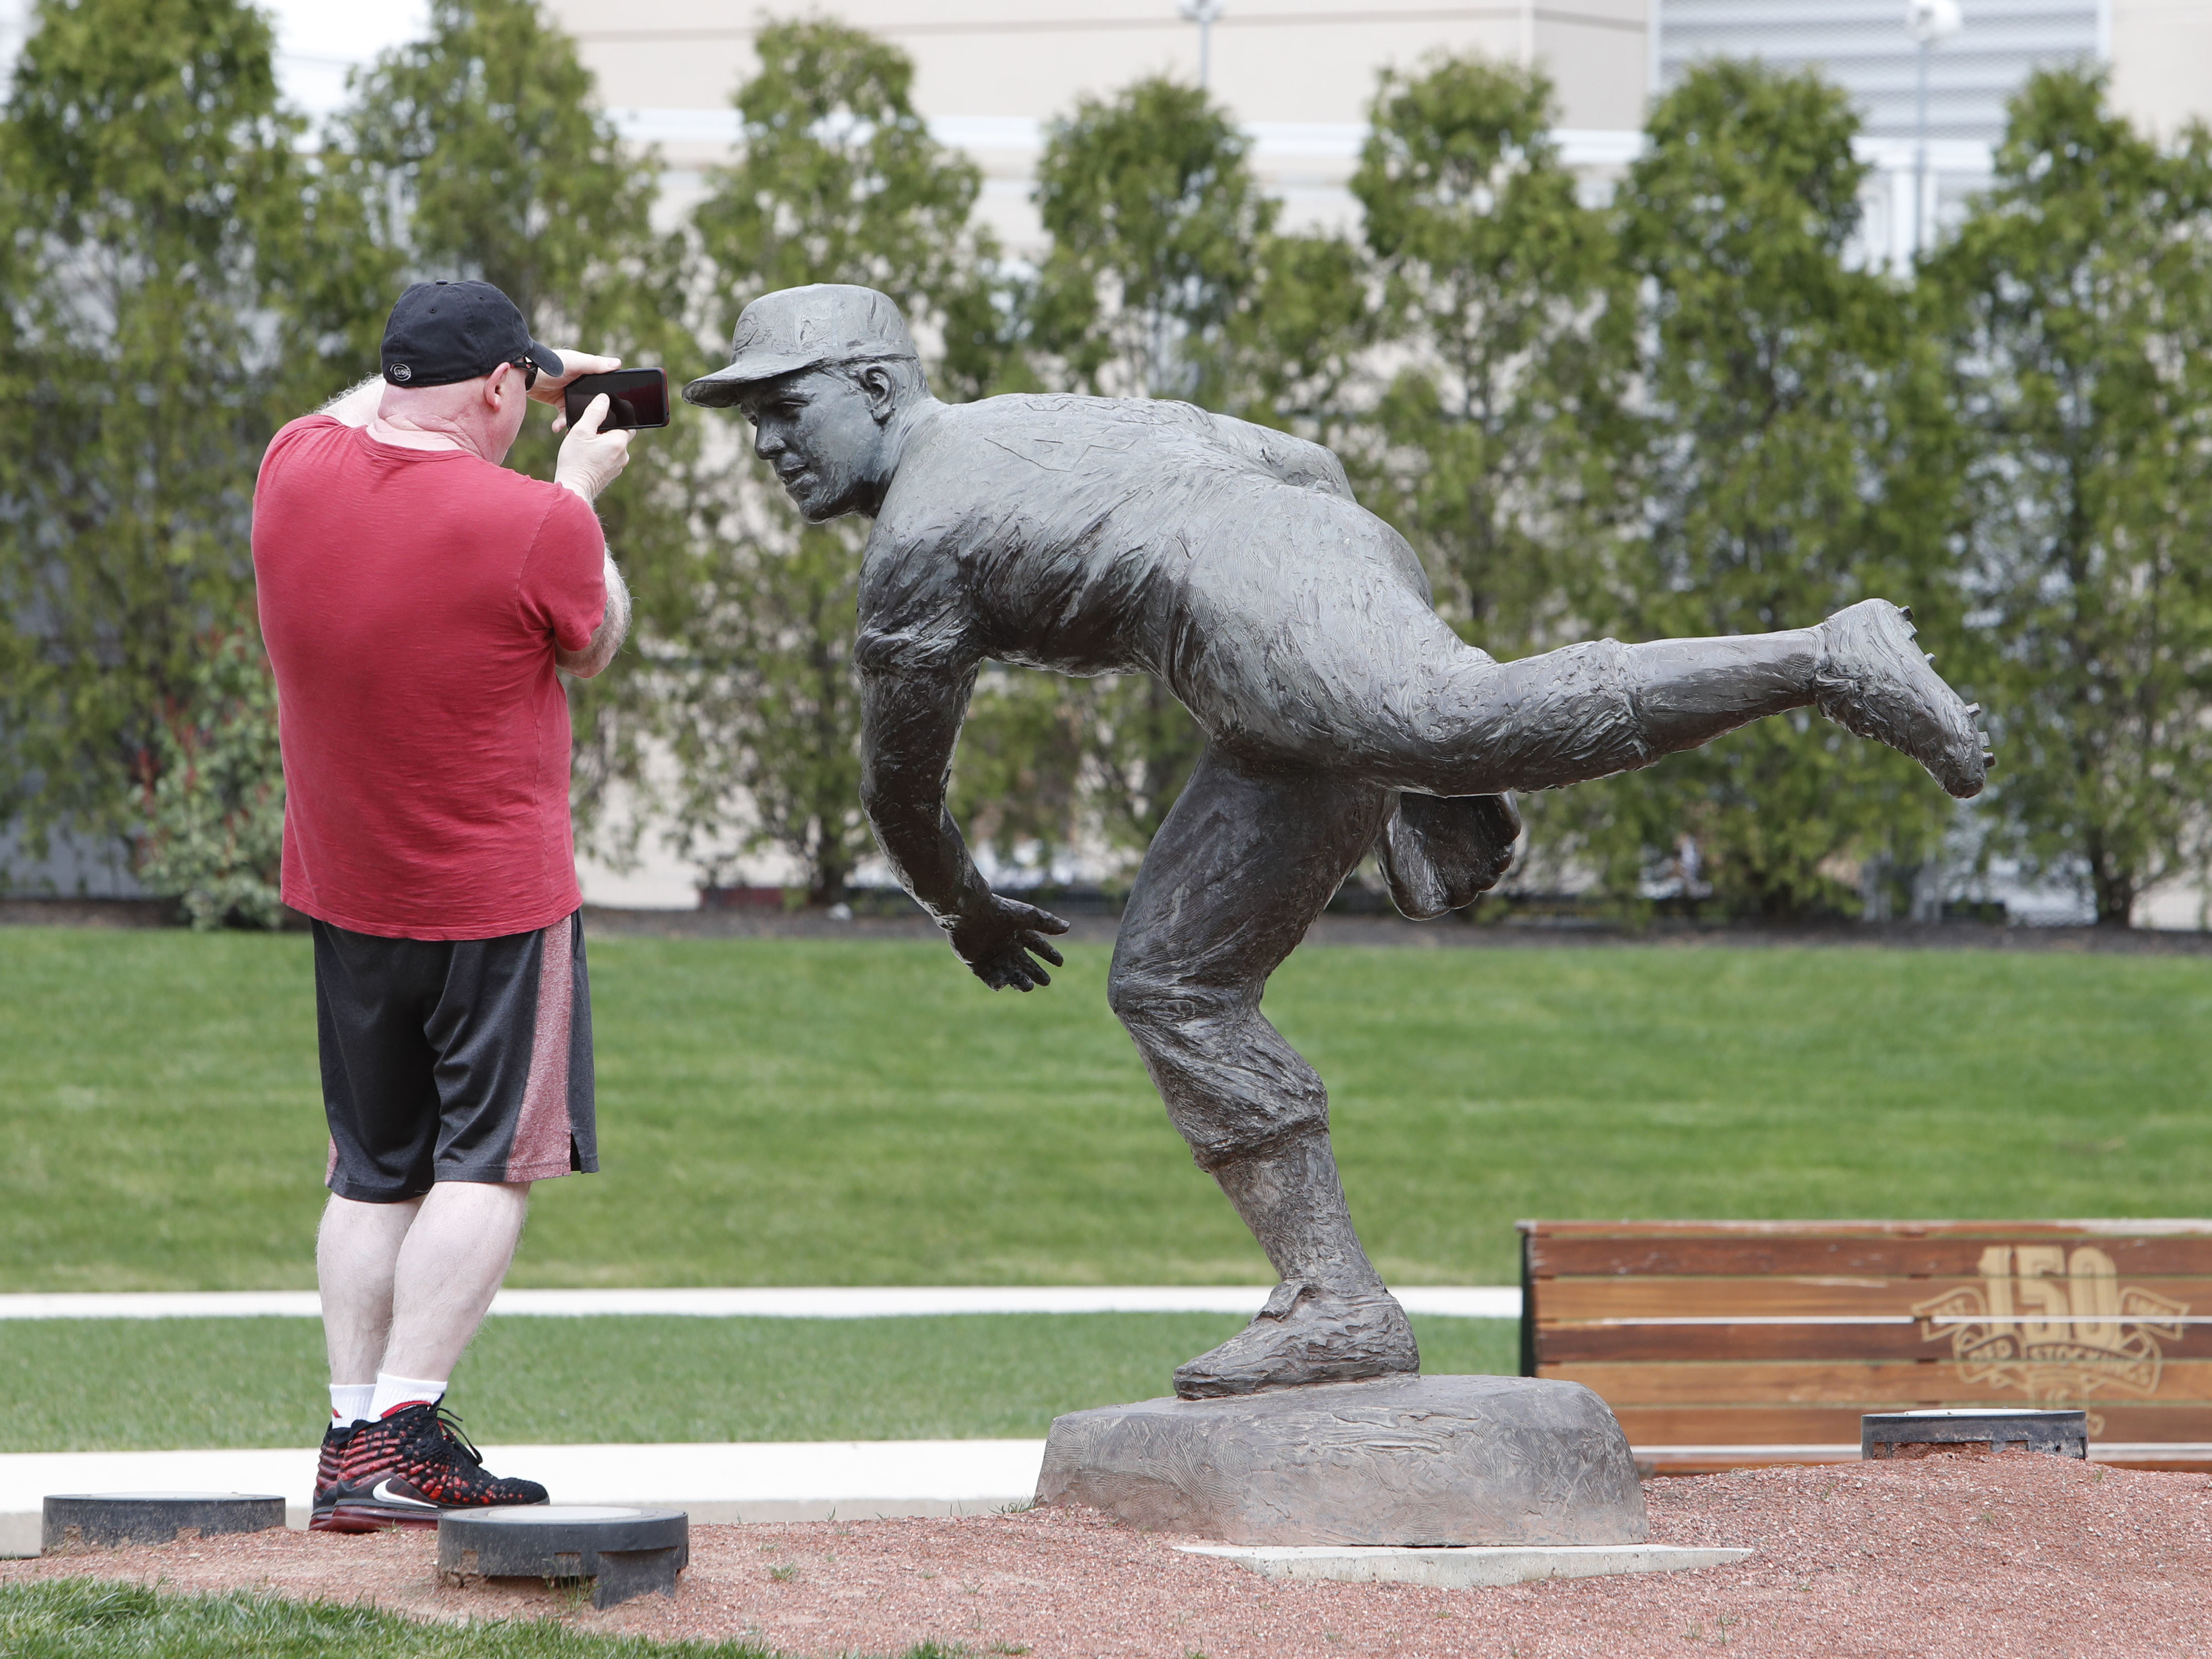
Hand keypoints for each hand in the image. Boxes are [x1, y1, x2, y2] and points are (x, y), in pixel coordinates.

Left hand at [536, 349, 621, 426]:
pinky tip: (558, 428)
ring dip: (577, 422)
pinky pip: (565, 417)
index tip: (617, 409)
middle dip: (594, 416)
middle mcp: (583, 385)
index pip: (605, 386)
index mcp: (590, 373)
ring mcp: (572, 395)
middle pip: (594, 403)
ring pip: (580, 413)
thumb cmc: (551, 364)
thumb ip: (594, 364)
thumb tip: (617, 364)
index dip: (610, 397)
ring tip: (573, 431)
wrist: (526, 374)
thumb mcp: (575, 363)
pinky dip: (562, 423)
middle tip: (597, 428)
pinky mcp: (561, 404)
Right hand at [554, 394, 632, 501]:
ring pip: (611, 447)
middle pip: (617, 435)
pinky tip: (583, 455)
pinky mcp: (610, 475)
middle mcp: (623, 456)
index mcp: (619, 442)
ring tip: (582, 444)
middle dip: (603, 431)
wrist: (573, 490)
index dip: (615, 418)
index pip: (627, 423)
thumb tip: (604, 399)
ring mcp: (618, 467)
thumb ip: (594, 412)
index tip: (601, 418)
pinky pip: (607, 459)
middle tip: (586, 432)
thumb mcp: (581, 431)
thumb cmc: (575, 461)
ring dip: (599, 443)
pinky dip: (598, 454)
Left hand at [946, 893, 1070, 991]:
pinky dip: (996, 982)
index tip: (1060, 963)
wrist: (969, 913)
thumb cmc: (999, 911)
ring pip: (1009, 972)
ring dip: (1019, 980)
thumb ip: (1046, 922)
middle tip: (1046, 981)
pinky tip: (1004, 984)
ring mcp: (991, 954)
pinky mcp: (976, 962)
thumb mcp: (1027, 916)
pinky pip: (988, 977)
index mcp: (1017, 932)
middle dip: (1035, 972)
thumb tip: (1068, 927)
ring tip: (1029, 986)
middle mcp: (1005, 944)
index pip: (1036, 945)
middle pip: (1024, 962)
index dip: (1048, 953)